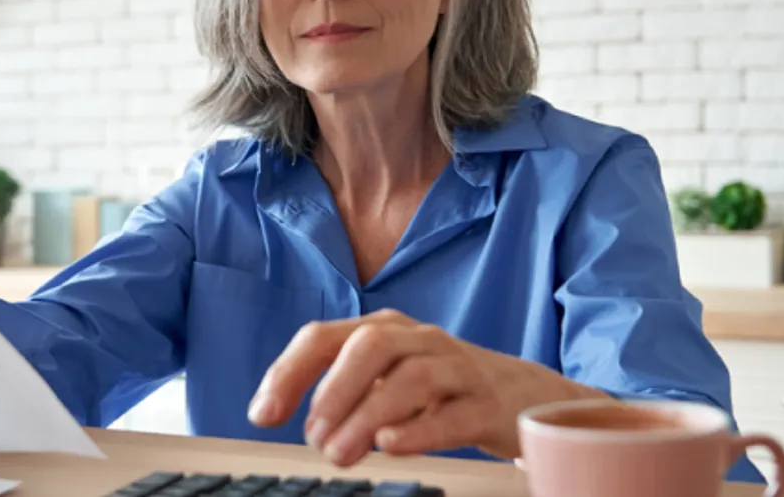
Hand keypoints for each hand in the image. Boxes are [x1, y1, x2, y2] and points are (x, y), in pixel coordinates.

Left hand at [247, 309, 606, 465]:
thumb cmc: (440, 387)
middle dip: (334, 389)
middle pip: (371, 345)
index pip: (324, 337)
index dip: (288, 372)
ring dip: (369, 415)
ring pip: (413, 378)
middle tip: (312, 437)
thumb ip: (343, 393)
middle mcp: (419, 339)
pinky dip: (420, 428)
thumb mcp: (386, 378)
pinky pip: (455, 412)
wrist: (522, 394)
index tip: (261, 414)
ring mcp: (457, 368)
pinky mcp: (487, 403)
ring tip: (341, 453)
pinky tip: (391, 444)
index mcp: (384, 330)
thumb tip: (302, 424)